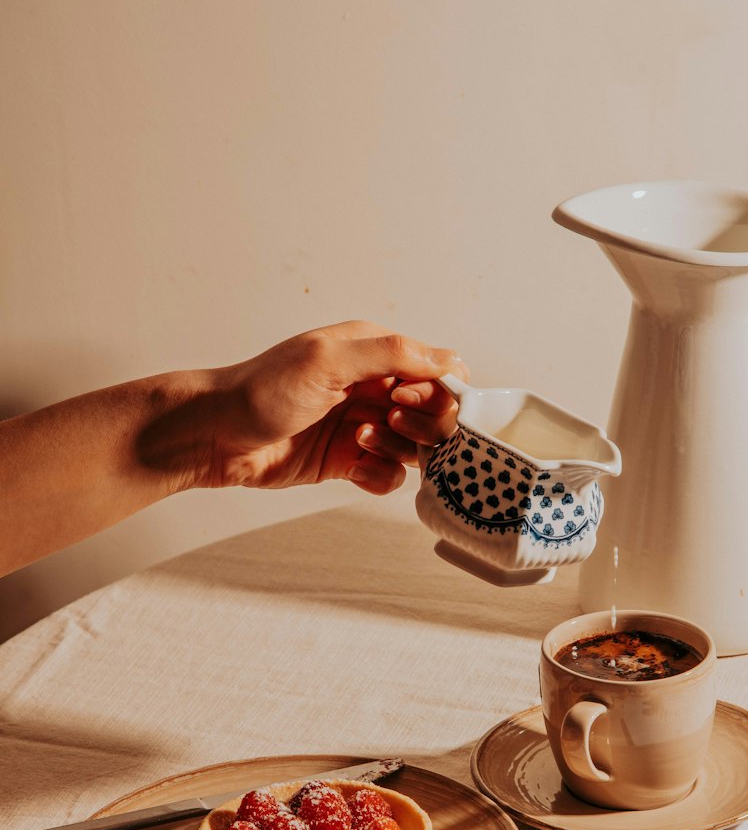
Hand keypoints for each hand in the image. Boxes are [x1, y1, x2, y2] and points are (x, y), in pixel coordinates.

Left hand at [200, 320, 465, 494]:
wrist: (217, 437)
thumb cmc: (263, 391)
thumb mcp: (328, 360)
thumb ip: (391, 354)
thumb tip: (449, 360)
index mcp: (373, 353)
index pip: (438, 371)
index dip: (436, 391)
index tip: (407, 401)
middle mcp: (374, 388)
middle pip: (435, 413)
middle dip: (420, 425)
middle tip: (386, 423)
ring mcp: (364, 425)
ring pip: (415, 448)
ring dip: (395, 450)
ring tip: (358, 441)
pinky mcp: (349, 460)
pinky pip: (389, 476)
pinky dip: (377, 476)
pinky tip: (352, 469)